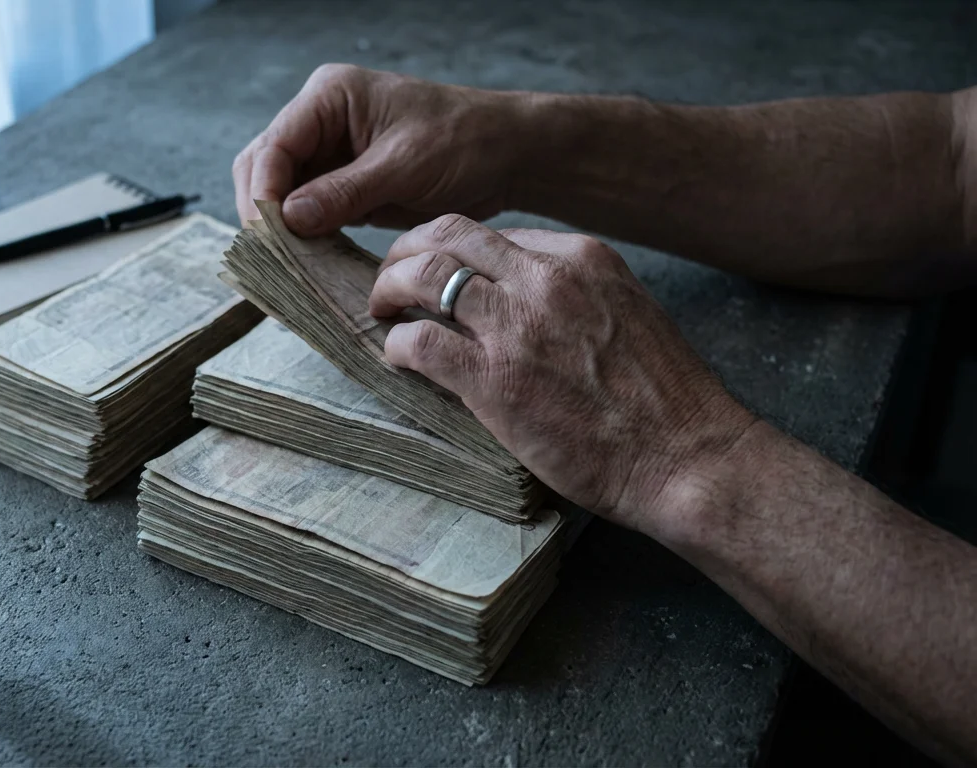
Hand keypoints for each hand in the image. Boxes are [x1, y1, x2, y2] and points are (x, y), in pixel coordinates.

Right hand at [233, 64, 525, 235]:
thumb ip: (344, 192)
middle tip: (273, 257)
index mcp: (330, 96)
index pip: (274, 145)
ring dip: (280, 227)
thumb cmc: (464, 142)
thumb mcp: (404, 166)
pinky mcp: (342, 183)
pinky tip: (306, 261)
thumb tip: (289, 218)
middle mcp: (320, 120)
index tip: (269, 235)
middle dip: (263, 211)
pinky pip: (306, 210)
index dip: (263, 192)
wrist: (506, 154)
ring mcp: (329, 152)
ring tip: (287, 265)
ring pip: (280, 192)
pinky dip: (302, 235)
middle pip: (264, 166)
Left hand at [369, 214, 757, 532]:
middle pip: (448, 235)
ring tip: (383, 312)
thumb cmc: (663, 401)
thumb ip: (573, 298)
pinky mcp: (492, 378)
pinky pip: (420, 341)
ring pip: (424, 276)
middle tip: (391, 280)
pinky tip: (399, 359)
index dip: (454, 251)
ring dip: (390, 290)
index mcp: (581, 258)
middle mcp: (545, 279)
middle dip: (407, 251)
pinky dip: (399, 345)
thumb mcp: (624, 316)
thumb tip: (519, 306)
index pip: (494, 234)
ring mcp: (516, 326)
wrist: (686, 457)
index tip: (439, 273)